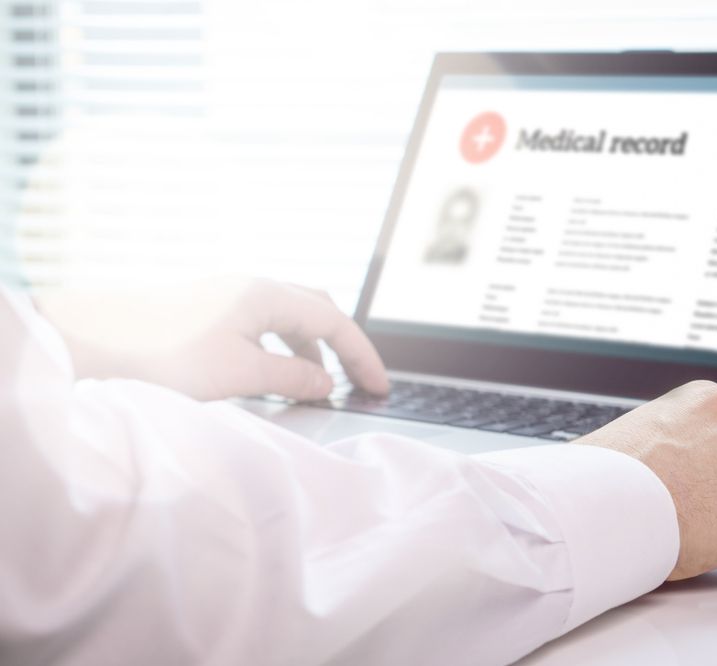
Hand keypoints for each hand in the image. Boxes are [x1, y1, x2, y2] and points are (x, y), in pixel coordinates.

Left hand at [34, 277, 388, 400]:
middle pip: (315, 308)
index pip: (334, 321)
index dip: (362, 356)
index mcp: (265, 294)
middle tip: (356, 379)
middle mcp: (249, 287)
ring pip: (286, 316)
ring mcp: (225, 296)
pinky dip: (279, 347)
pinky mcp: (205, 310)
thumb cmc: (163, 355)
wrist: (89, 340)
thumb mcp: (238, 374)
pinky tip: (269, 373)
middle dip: (341, 344)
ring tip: (314, 384)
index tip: (379, 388)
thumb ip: (290, 378)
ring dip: (308, 348)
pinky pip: (259, 324)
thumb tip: (325, 381)